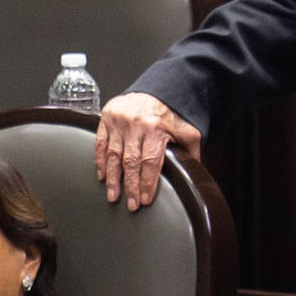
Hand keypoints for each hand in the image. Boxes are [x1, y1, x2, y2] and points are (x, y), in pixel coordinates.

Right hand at [95, 92, 201, 209]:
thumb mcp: (186, 130)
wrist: (155, 91)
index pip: (150, 162)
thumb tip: (194, 174)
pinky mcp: (106, 119)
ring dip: (112, 179)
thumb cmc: (170, 114)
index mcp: (155, 128)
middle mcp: (135, 124)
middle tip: (131, 205)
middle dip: (130, 186)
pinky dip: (100, 162)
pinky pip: (100, 144)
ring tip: (113, 196)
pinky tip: (102, 176)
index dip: (147, 183)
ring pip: (113, 155)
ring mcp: (118, 121)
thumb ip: (189, 152)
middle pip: (131, 162)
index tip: (145, 199)